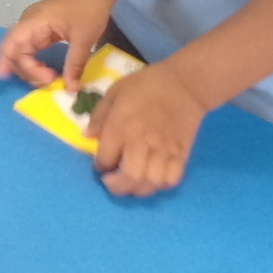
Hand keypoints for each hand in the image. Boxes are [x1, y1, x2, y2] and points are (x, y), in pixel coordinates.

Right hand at [0, 0, 115, 87]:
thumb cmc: (89, 9)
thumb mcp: (84, 38)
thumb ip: (75, 64)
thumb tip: (71, 89)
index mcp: (34, 21)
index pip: (12, 44)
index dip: (10, 64)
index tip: (41, 80)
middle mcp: (28, 24)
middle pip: (13, 52)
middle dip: (26, 71)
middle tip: (49, 82)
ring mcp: (33, 28)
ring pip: (20, 53)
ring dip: (30, 69)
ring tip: (50, 79)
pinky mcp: (40, 32)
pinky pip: (30, 50)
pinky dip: (35, 64)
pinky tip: (45, 73)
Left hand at [86, 60, 206, 196]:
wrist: (185, 84)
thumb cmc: (147, 84)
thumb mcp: (116, 91)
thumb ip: (99, 114)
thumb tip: (87, 136)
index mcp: (121, 126)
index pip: (105, 159)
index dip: (100, 166)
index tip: (102, 164)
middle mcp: (141, 142)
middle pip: (128, 177)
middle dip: (117, 186)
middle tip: (113, 182)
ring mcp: (163, 150)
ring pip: (150, 183)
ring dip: (137, 188)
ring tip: (132, 182)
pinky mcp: (181, 154)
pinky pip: (171, 179)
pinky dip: (161, 185)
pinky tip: (153, 178)